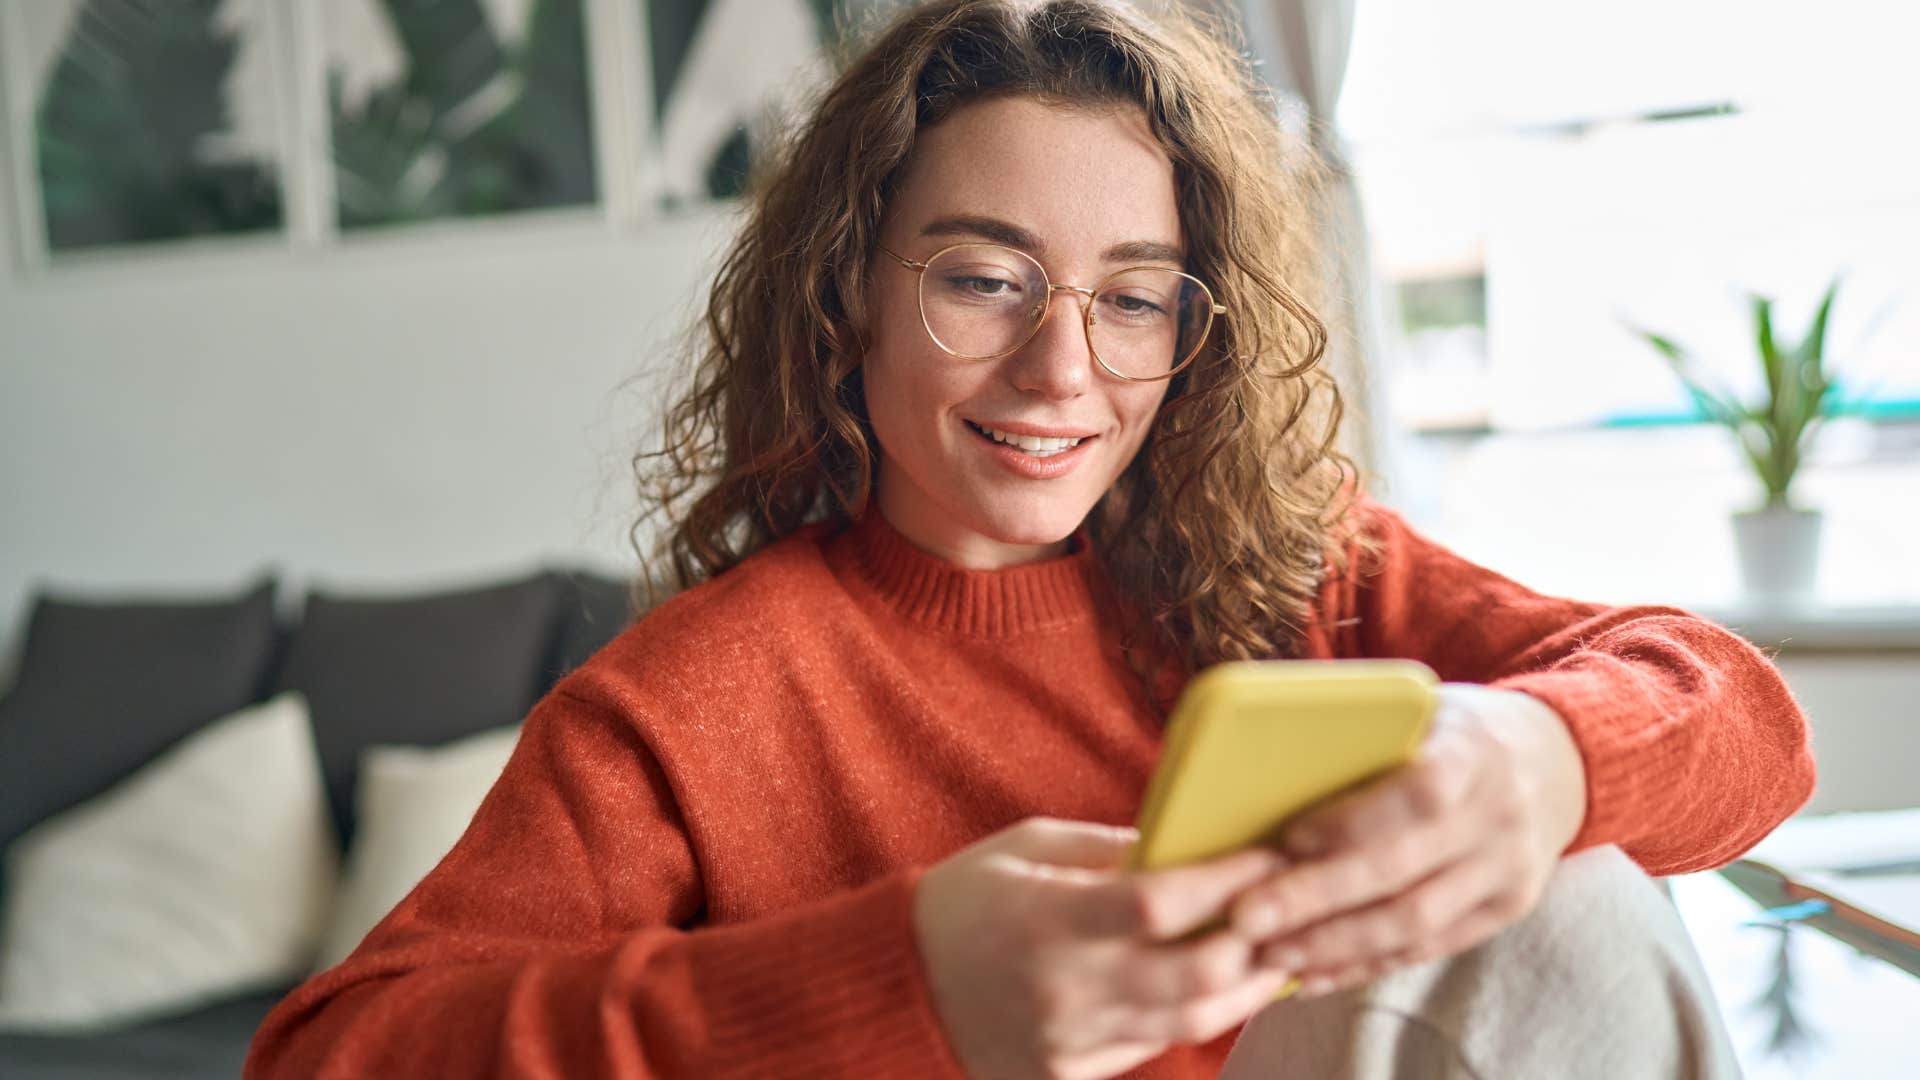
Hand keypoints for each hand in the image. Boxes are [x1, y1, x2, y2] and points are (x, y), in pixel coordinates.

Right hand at [913, 816, 1298, 1079]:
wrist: (895, 988)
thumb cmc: (962, 901)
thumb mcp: (1025, 848)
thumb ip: (1107, 848)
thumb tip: (1186, 844)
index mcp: (1047, 918)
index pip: (1162, 903)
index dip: (1229, 879)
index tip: (1270, 853)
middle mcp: (1063, 987)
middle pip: (1195, 976)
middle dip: (1257, 942)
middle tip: (1290, 910)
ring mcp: (1068, 1041)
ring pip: (1188, 1022)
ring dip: (1244, 988)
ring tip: (1274, 954)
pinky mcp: (1068, 1074)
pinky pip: (1151, 1045)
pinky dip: (1191, 1015)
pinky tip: (1218, 988)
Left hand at [1226, 683, 1587, 996]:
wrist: (1557, 760)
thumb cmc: (1458, 728)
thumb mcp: (1424, 707)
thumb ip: (1366, 734)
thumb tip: (1264, 765)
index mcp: (1474, 752)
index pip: (1418, 793)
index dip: (1353, 821)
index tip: (1289, 837)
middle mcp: (1498, 816)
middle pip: (1402, 871)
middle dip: (1317, 899)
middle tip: (1247, 917)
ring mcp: (1508, 871)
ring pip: (1414, 923)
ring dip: (1334, 945)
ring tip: (1270, 953)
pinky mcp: (1505, 910)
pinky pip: (1429, 948)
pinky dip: (1366, 964)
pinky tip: (1315, 974)